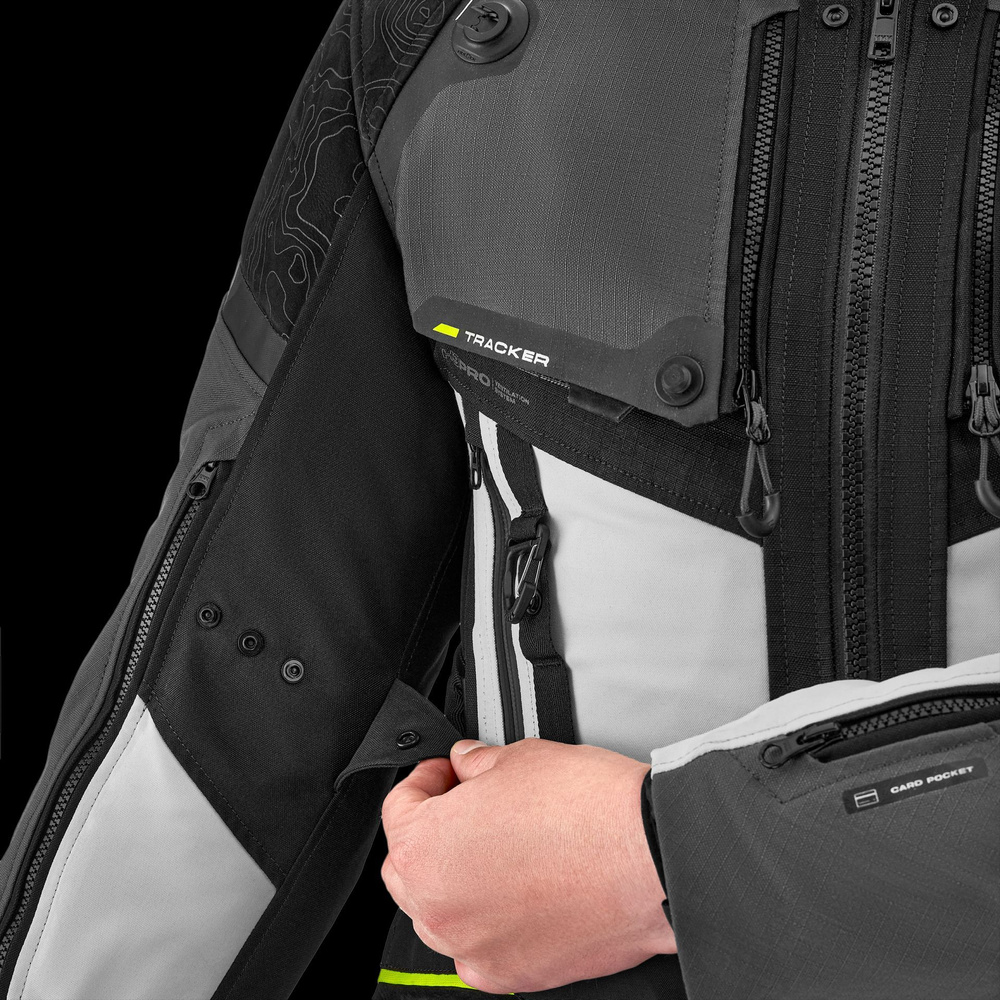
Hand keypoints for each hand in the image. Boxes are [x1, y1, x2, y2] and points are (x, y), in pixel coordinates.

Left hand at [380, 738, 675, 993]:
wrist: (652, 856)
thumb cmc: (589, 810)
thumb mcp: (519, 758)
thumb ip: (477, 763)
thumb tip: (467, 764)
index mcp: (427, 850)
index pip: (400, 809)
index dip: (426, 780)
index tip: (446, 774)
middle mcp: (441, 910)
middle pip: (409, 867)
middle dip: (432, 831)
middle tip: (466, 803)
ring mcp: (476, 948)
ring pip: (440, 913)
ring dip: (454, 879)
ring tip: (495, 847)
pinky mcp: (516, 973)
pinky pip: (479, 948)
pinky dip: (487, 922)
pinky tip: (517, 891)